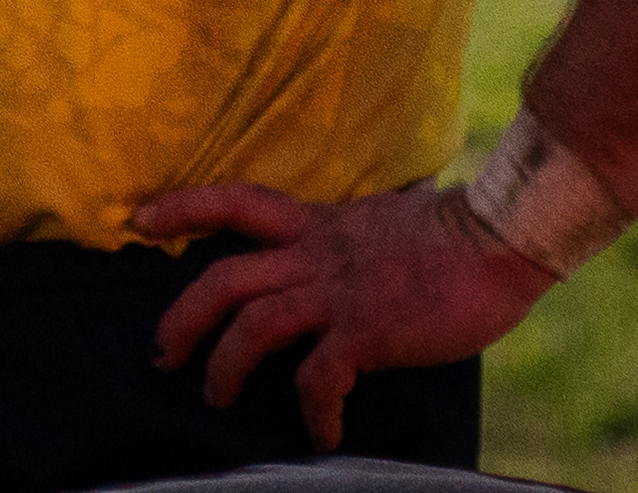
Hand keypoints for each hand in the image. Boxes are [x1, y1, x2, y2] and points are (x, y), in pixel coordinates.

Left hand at [134, 179, 558, 452]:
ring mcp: (337, 293)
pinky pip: (319, 377)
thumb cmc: (448, 235)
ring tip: (217, 397)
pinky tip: (322, 435)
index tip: (139, 219)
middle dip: (181, 316)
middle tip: (163, 351)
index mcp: (314, 224)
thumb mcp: (375, 221)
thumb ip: (341, 237)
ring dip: (226, 367)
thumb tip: (332, 252)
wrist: (498, 240)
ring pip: (254, 326)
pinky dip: (313, 411)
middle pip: (223, 278)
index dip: (183, 208)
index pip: (234, 202)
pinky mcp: (367, 331)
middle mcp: (314, 255)